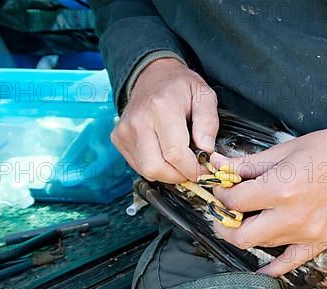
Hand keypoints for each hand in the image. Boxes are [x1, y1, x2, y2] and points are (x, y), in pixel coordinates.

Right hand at [111, 58, 218, 182]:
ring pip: (146, 170)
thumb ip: (209, 123)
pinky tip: (165, 155)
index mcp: (161, 108)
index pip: (175, 154)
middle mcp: (138, 121)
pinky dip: (155, 167)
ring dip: (167, 174)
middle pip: (156, 167)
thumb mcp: (204, 95)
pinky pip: (138, 166)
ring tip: (180, 161)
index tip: (203, 169)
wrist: (152, 75)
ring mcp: (125, 131)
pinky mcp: (118, 139)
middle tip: (192, 169)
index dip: (192, 169)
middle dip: (179, 175)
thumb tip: (206, 150)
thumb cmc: (180, 86)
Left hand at [212, 126, 326, 275]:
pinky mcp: (320, 241)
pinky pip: (290, 263)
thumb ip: (244, 165)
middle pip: (241, 236)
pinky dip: (273, 267)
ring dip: (249, 232)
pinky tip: (261, 268)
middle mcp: (292, 216)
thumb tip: (214, 166)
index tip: (222, 189)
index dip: (221, 195)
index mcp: (279, 189)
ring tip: (250, 217)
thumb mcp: (279, 151)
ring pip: (262, 244)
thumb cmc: (321, 149)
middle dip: (225, 224)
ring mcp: (307, 233)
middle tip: (224, 213)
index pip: (234, 202)